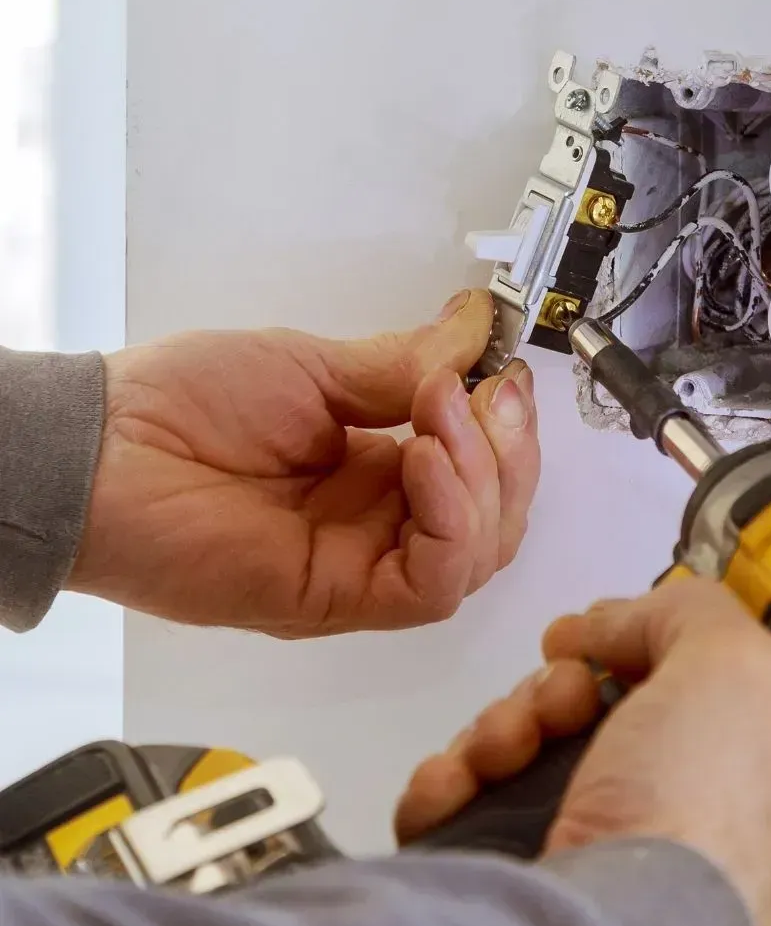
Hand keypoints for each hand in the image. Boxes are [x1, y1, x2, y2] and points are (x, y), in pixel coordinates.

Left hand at [69, 290, 539, 636]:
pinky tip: (424, 461)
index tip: (503, 371)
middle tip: (487, 392)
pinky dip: (450, 521)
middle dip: (510, 452)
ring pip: (476, 555)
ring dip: (483, 478)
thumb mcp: (313, 366)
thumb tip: (476, 326)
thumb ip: (403, 364)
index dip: (506, 429)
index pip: (481, 472)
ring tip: (440, 412)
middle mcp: (377, 524)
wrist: (105, 449)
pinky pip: (429, 585)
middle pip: (495, 520)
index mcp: (376, 470)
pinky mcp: (335, 598)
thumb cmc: (186, 403)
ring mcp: (359, 565)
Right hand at [396, 580, 770, 925]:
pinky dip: (452, 784)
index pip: (702, 693)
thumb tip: (617, 619)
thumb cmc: (700, 815)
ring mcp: (602, 865)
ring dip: (499, 726)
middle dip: (557, 686)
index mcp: (769, 792)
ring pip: (531, 756)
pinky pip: (472, 810)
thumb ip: (693, 613)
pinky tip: (454, 782)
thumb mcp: (740, 669)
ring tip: (500, 748)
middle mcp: (688, 830)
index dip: (646, 649)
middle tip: (559, 695)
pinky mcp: (523, 886)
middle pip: (602, 714)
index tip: (606, 629)